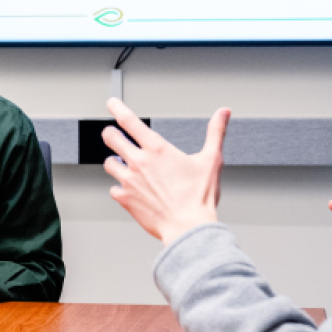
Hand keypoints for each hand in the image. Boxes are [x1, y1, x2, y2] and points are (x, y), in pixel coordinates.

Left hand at [102, 98, 230, 245]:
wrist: (188, 228)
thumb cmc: (199, 198)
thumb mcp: (212, 160)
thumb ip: (216, 133)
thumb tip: (223, 113)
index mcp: (157, 149)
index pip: (129, 121)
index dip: (117, 108)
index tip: (112, 103)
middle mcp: (139, 163)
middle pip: (111, 138)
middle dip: (110, 133)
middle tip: (113, 134)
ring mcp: (129, 181)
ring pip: (108, 163)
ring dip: (114, 162)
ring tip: (121, 164)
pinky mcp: (125, 199)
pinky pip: (113, 189)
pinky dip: (119, 188)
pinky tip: (128, 189)